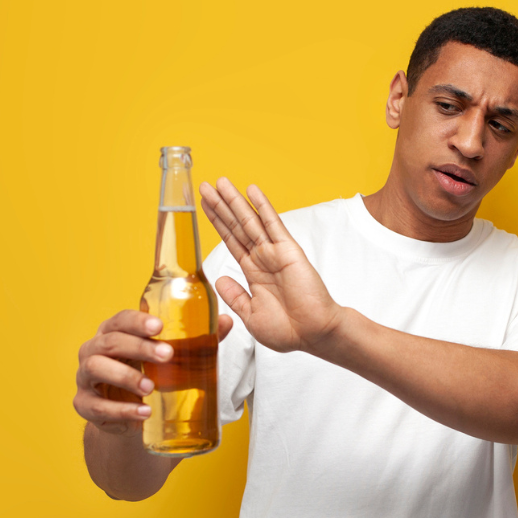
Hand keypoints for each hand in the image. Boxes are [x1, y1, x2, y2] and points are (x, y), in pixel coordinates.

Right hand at [74, 309, 234, 434]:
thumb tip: (227, 322)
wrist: (130, 413)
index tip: (160, 325)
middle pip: (110, 342)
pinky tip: (143, 412)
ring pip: (96, 369)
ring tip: (150, 386)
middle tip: (168, 354)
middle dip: (139, 347)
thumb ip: (197, 340)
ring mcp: (85, 378)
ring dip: (125, 376)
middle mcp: (94, 350)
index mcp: (114, 332)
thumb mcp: (170, 357)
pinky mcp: (85, 404)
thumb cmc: (149, 373)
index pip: (121, 320)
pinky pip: (96, 406)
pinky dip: (121, 410)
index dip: (138, 321)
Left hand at [199, 178, 343, 353]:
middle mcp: (263, 259)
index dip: (217, 223)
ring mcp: (275, 253)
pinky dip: (263, 206)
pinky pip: (273, 224)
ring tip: (220, 182)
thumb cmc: (288, 330)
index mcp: (254, 274)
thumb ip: (235, 296)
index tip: (204, 206)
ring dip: (234, 201)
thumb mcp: (251, 315)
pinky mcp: (288, 251)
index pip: (231, 242)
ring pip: (250, 221)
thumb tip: (219, 279)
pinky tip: (252, 190)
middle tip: (205, 186)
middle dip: (220, 206)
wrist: (313, 335)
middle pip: (236, 226)